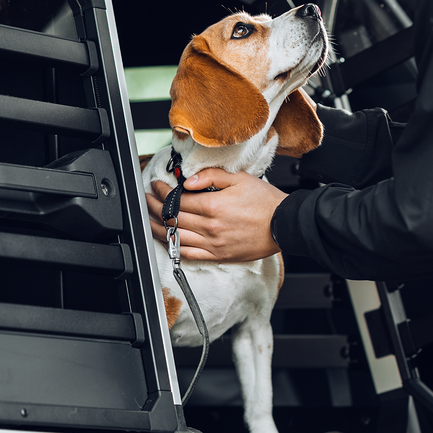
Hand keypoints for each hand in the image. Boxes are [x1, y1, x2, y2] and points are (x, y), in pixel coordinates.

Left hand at [146, 169, 286, 262]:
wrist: (284, 224)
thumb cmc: (265, 202)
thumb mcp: (240, 179)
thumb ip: (211, 177)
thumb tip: (188, 181)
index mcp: (214, 206)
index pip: (178, 200)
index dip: (163, 192)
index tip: (158, 186)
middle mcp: (210, 227)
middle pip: (173, 218)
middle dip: (156, 207)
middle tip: (148, 200)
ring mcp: (213, 244)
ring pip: (176, 238)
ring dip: (159, 228)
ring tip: (151, 219)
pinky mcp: (219, 256)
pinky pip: (190, 254)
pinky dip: (175, 247)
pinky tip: (168, 240)